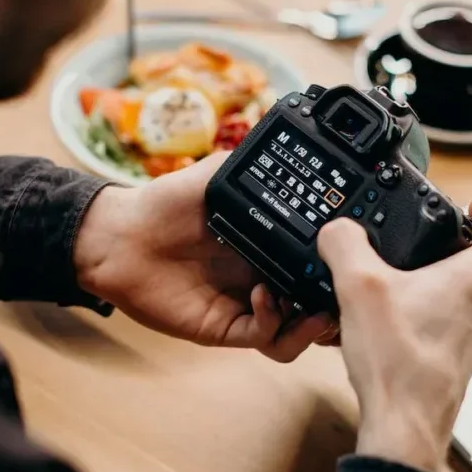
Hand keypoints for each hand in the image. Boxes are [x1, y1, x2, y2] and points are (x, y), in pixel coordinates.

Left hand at [74, 154, 335, 361]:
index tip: (352, 253)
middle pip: (316, 302)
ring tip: (315, 306)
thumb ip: (249, 161)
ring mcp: (248, 306)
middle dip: (336, 302)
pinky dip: (273, 322)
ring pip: (296, 332)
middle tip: (346, 289)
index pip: (315, 261)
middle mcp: (264, 277)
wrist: (119, 237)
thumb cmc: (163, 204)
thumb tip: (284, 133)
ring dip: (312, 324)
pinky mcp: (226, 328)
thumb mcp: (215, 175)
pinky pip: (264, 337)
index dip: (336, 264)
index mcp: (269, 244)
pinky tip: (266, 296)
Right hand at [317, 200, 471, 471]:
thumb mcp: (359, 287)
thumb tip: (338, 231)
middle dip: (449, 251)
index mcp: (470, 282)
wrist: (403, 427)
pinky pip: (439, 331)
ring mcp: (467, 342)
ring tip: (389, 287)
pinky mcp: (449, 365)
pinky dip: (416, 320)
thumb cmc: (398, 364)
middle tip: (419, 243)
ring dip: (429, 288)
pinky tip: (379, 328)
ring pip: (458, 301)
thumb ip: (345, 246)